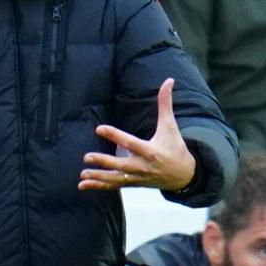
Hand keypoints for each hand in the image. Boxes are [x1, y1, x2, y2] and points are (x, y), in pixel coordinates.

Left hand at [78, 79, 196, 193]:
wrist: (183, 175)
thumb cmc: (175, 147)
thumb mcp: (170, 125)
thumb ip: (165, 104)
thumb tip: (169, 80)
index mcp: (150, 150)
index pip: (130, 143)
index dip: (115, 136)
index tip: (100, 129)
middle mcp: (142, 166)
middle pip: (120, 165)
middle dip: (104, 162)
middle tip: (86, 157)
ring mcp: (137, 177)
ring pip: (115, 179)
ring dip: (98, 177)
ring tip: (82, 175)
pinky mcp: (133, 183)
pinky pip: (114, 185)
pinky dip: (99, 186)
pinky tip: (83, 185)